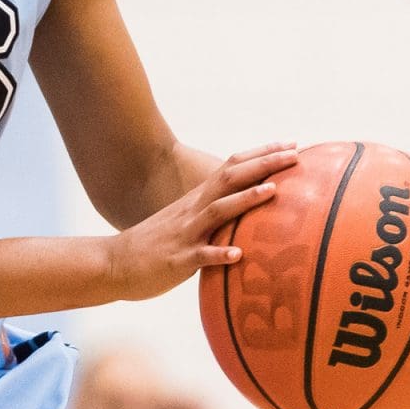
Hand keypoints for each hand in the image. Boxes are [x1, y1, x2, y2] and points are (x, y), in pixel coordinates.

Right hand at [106, 143, 299, 301]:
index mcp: (197, 199)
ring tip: (274, 191)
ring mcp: (186, 234)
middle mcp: (193, 210)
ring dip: (245, 200)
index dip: (262, 155)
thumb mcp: (186, 221)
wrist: (114, 263)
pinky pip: (201, 256)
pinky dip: (220, 253)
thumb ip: (214, 213)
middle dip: (264, 166)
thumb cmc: (156, 244)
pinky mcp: (178, 260)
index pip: (233, 168)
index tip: (292, 145)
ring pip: (218, 212)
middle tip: (295, 155)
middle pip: (231, 180)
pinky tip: (238, 254)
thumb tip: (244, 207)